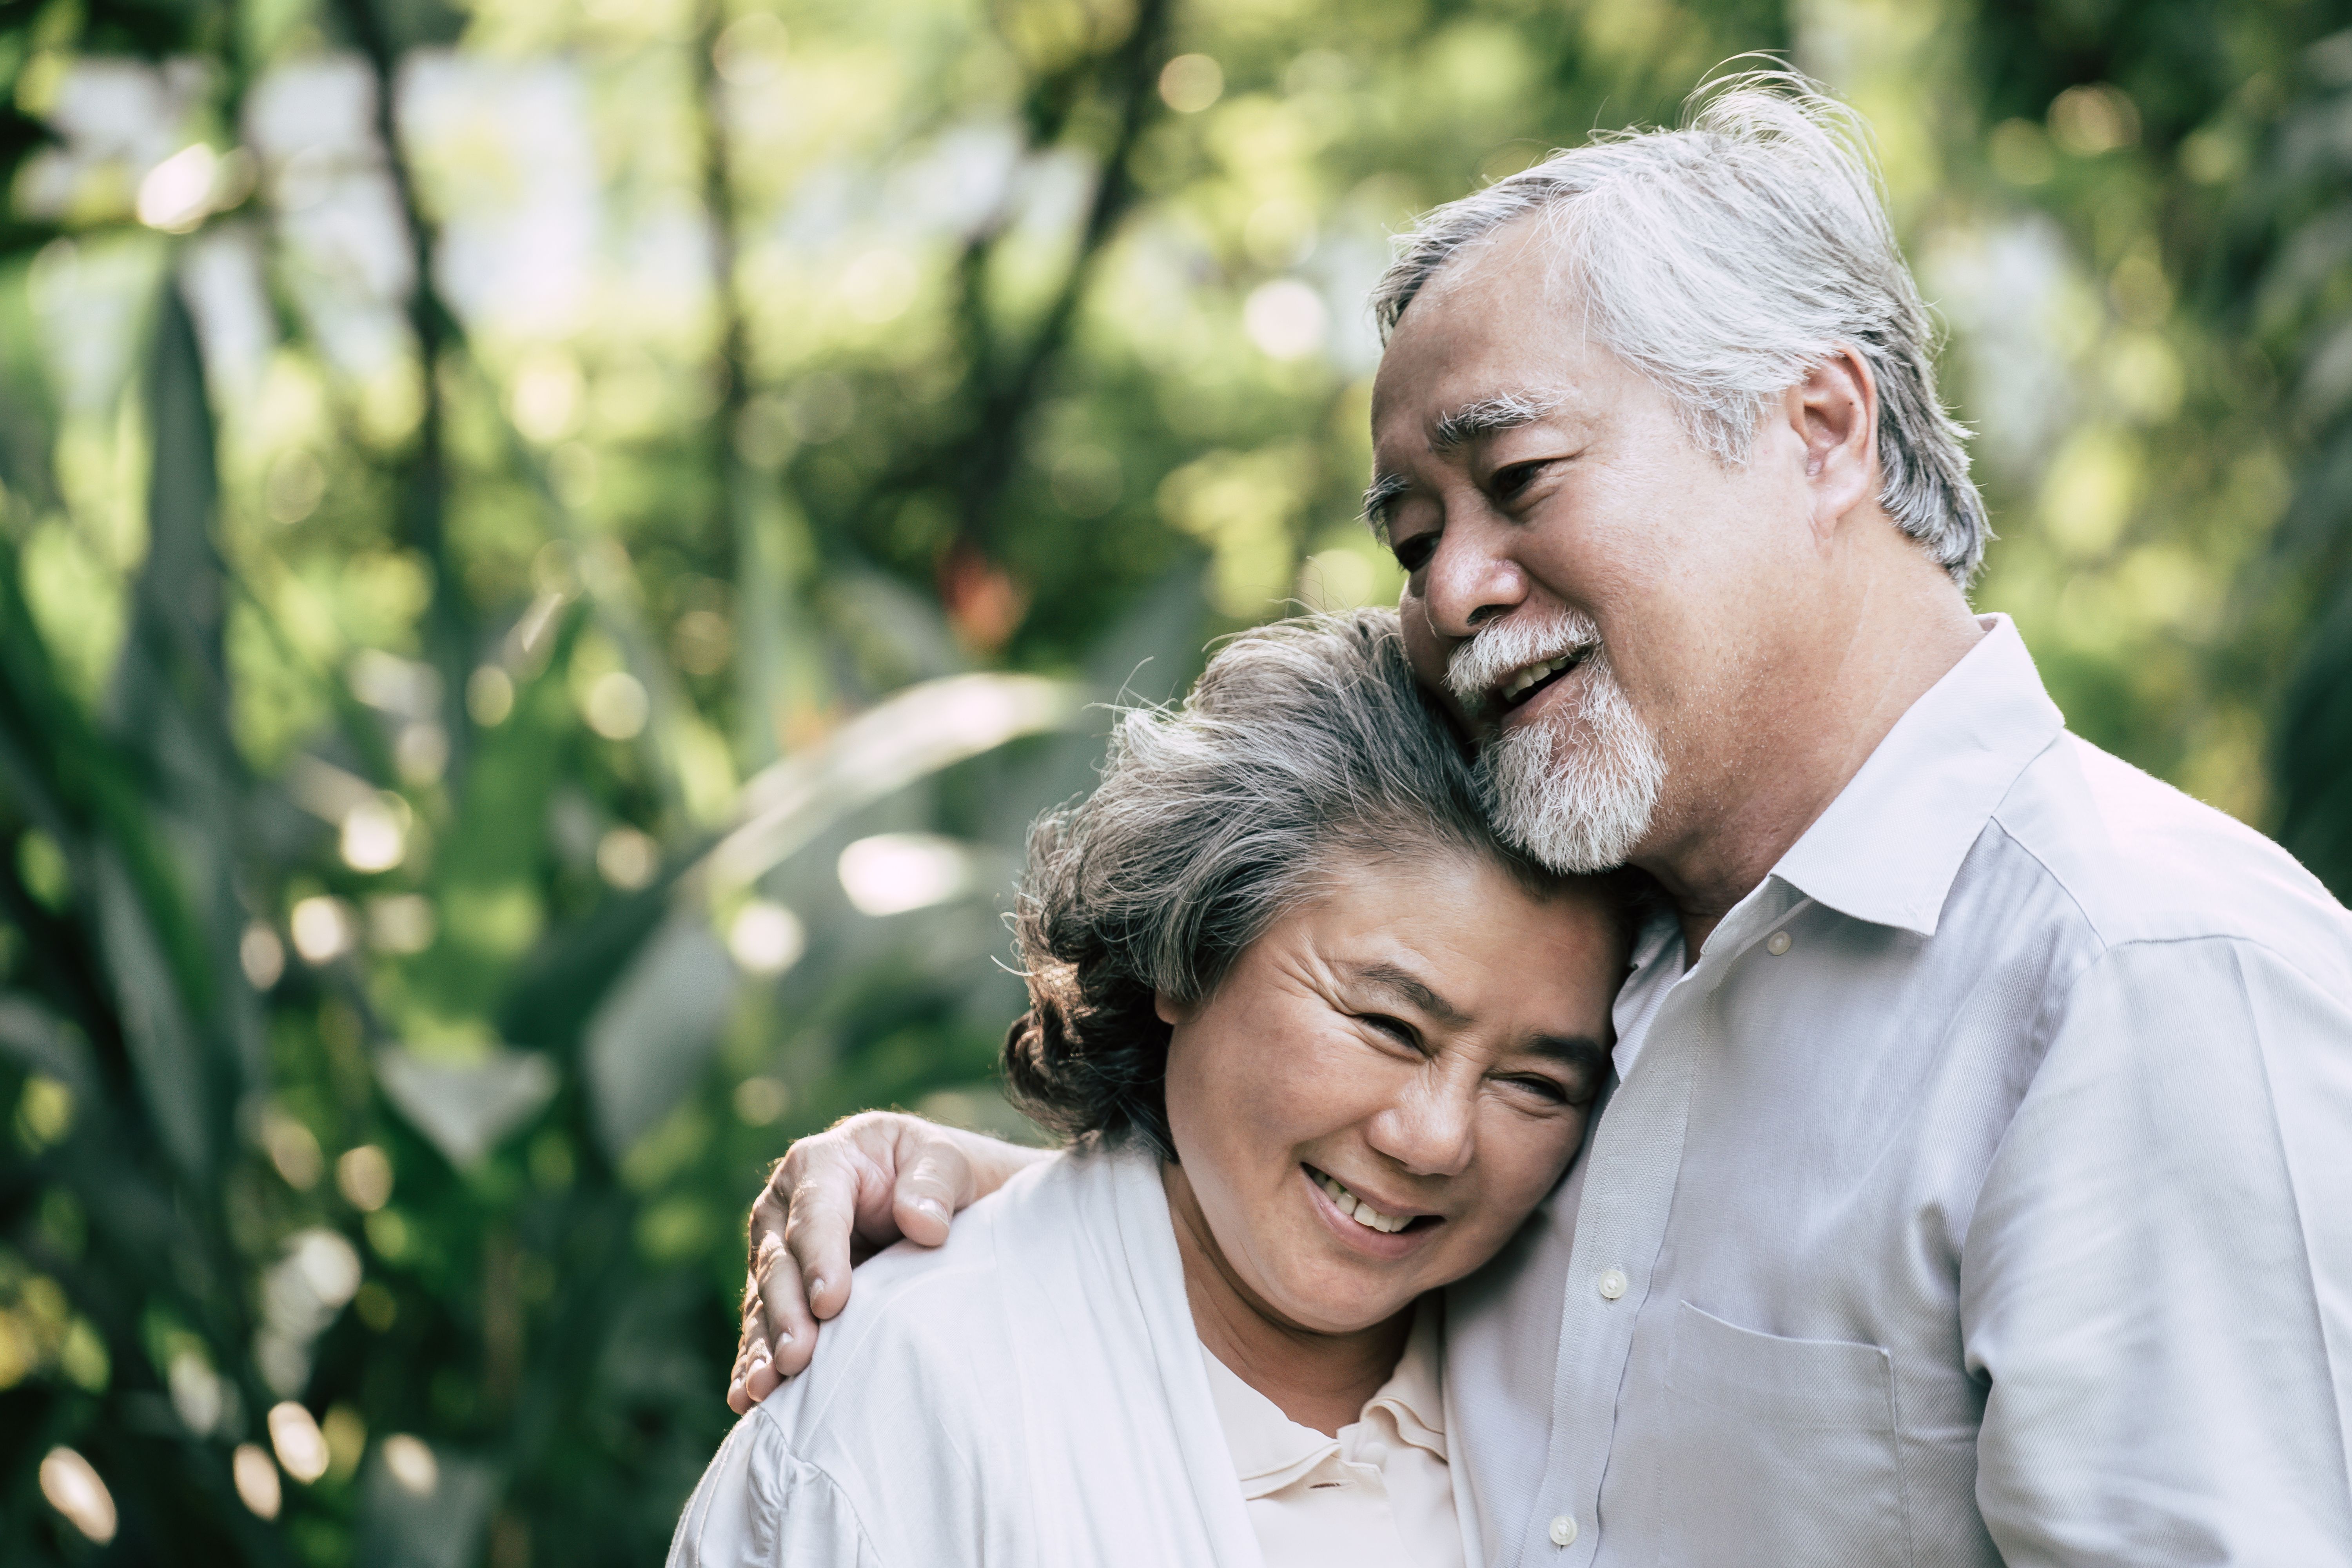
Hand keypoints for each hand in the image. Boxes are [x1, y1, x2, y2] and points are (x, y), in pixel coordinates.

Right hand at [726, 1111, 1040, 1411]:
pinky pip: (762, 1329)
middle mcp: (784, 1208)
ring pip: (763, 1303)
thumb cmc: (933, 1172)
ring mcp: (776, 1254)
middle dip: (786, 1313)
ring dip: (763, 1348)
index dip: (820, 1258)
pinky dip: (755, 1362)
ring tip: (762, 1390)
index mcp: (821, 1163)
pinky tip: (746, 1397)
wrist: (925, 1194)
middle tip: (796, 1357)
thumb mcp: (945, 1160)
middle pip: (780, 1263)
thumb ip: (935, 1183)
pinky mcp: (777, 1294)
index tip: (830, 1303)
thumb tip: (924, 1224)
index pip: (816, 1213)